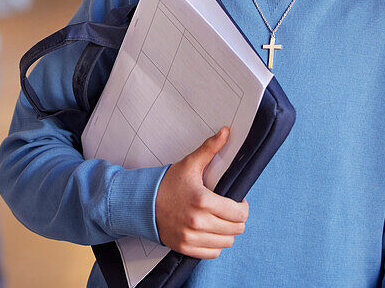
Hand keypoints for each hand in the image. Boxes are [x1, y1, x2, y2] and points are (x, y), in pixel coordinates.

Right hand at [155, 127, 248, 258]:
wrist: (142, 203)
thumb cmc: (168, 184)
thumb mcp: (190, 164)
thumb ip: (210, 148)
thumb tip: (225, 131)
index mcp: (202, 200)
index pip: (239, 214)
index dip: (242, 207)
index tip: (236, 202)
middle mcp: (198, 221)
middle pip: (236, 229)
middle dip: (235, 219)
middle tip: (227, 210)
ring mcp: (191, 237)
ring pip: (227, 242)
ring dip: (226, 232)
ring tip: (218, 220)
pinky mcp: (185, 248)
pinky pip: (214, 253)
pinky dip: (215, 244)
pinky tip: (208, 231)